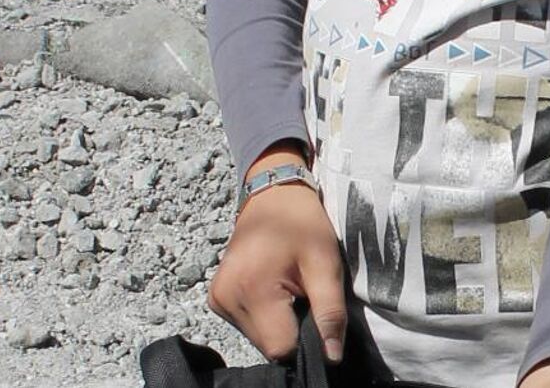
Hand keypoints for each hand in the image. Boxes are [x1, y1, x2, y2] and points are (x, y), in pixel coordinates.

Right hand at [208, 147, 346, 363]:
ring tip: (288, 287)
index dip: (305, 338)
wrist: (272, 191)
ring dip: (278, 322)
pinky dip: (264, 315)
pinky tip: (272, 288)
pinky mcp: (216, 297)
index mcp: (251, 290)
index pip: (281, 348)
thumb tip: (333, 357)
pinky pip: (246, 324)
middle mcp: (226, 299)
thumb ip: (330, 312)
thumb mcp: (325, 263)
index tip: (314, 309)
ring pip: (258, 338)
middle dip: (291, 328)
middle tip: (302, 292)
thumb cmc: (302, 222)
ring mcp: (217, 299)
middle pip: (268, 345)